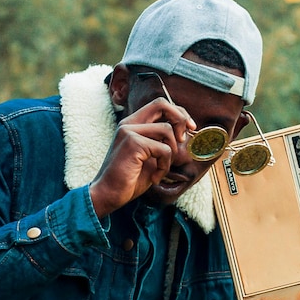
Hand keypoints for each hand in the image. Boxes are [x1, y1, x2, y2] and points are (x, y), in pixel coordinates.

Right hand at [88, 98, 195, 216]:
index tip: (190, 128)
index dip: (179, 113)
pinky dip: (164, 166)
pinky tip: (154, 178)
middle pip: (162, 104)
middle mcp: (128, 123)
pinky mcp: (133, 143)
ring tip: (161, 169)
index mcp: (132, 124)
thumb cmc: (130, 179)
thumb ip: (164, 142)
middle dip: (180, 118)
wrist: (109, 195)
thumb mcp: (152, 157)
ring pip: (167, 130)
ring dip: (172, 153)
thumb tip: (188, 132)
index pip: (159, 105)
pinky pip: (164, 149)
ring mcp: (129, 131)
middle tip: (184, 138)